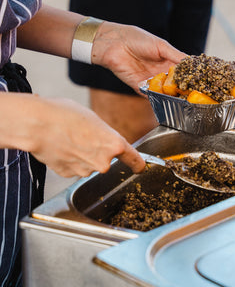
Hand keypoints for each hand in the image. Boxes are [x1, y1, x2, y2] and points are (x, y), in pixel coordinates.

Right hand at [30, 97, 144, 176]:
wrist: (38, 124)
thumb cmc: (64, 115)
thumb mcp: (93, 118)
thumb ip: (103, 133)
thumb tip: (100, 138)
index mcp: (114, 144)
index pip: (134, 159)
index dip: (138, 164)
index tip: (140, 167)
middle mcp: (102, 162)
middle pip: (105, 159)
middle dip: (97, 150)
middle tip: (83, 135)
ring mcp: (85, 170)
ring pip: (88, 163)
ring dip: (82, 154)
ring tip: (68, 138)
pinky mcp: (68, 175)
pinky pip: (73, 167)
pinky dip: (69, 159)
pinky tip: (60, 146)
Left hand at [91, 22, 185, 92]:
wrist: (114, 43)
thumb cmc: (137, 39)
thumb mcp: (161, 46)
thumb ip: (177, 56)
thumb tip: (194, 63)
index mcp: (168, 61)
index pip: (183, 72)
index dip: (191, 78)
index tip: (202, 84)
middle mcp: (160, 72)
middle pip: (175, 85)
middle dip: (183, 91)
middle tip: (194, 96)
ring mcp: (150, 81)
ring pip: (164, 93)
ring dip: (172, 96)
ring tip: (182, 100)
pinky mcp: (139, 87)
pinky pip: (151, 96)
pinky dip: (158, 98)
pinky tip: (165, 99)